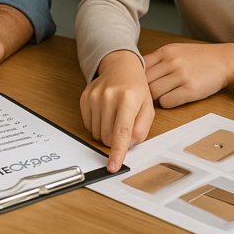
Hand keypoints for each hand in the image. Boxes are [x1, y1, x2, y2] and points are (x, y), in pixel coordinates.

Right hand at [80, 50, 154, 172]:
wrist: (120, 67)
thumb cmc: (136, 89)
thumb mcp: (148, 108)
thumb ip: (141, 129)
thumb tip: (128, 145)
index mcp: (128, 99)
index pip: (122, 132)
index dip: (117, 152)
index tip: (113, 166)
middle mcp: (109, 97)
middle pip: (108, 137)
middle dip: (116, 140)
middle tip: (123, 125)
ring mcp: (94, 97)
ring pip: (96, 134)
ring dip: (106, 133)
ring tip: (114, 117)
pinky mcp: (84, 98)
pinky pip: (87, 126)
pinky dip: (97, 125)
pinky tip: (105, 113)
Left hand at [144, 43, 233, 108]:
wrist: (224, 60)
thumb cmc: (199, 57)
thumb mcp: (176, 50)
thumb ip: (158, 59)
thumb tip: (137, 73)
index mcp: (166, 51)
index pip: (139, 67)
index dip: (137, 78)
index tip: (139, 84)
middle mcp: (172, 62)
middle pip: (144, 82)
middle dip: (145, 90)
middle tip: (150, 93)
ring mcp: (181, 76)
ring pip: (154, 93)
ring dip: (156, 98)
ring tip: (164, 95)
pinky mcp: (190, 90)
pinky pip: (166, 102)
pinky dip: (167, 103)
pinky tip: (174, 98)